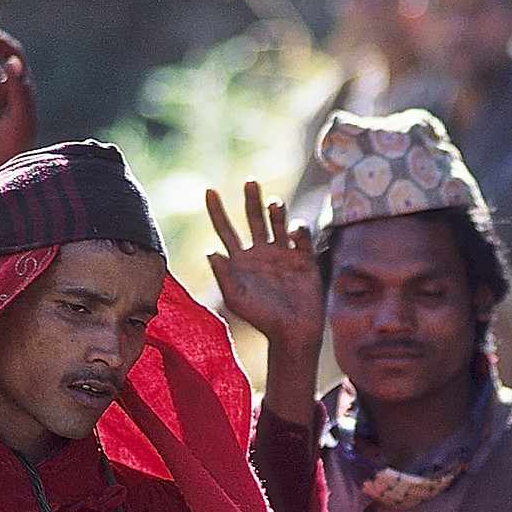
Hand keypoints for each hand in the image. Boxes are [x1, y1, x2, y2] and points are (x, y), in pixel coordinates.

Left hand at [206, 180, 324, 351]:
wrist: (292, 330)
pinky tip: (294, 234)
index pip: (226, 230)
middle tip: (249, 181)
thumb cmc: (260, 317)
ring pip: (278, 222)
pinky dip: (298, 229)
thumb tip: (209, 251)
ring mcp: (282, 253)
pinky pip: (301, 235)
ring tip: (274, 205)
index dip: (217, 211)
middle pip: (253, 218)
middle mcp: (260, 252)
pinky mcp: (303, 257)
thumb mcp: (236, 298)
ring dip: (276, 210)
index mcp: (240, 260)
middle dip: (251, 199)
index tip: (209, 190)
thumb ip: (223, 275)